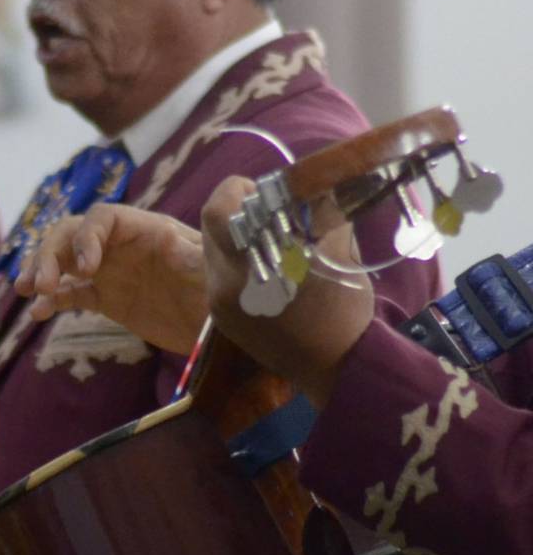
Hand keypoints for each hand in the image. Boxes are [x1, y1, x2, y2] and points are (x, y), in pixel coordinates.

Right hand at [15, 205, 206, 354]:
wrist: (224, 326)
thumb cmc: (224, 288)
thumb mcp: (215, 265)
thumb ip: (200, 245)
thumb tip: (190, 228)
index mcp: (144, 228)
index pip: (102, 218)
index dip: (87, 237)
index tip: (84, 269)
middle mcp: (120, 244)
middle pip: (72, 234)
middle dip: (50, 253)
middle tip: (39, 284)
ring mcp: (110, 270)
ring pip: (62, 260)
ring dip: (40, 270)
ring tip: (28, 291)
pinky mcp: (106, 298)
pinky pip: (69, 293)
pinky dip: (51, 301)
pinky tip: (36, 315)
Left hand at [201, 176, 373, 406]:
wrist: (338, 368)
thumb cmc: (343, 309)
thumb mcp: (337, 252)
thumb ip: (316, 213)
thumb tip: (306, 187)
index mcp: (251, 266)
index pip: (218, 209)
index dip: (238, 191)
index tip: (264, 193)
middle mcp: (224, 284)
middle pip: (212, 228)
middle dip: (238, 213)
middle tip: (268, 215)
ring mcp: (219, 304)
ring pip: (214, 252)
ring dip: (237, 240)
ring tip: (270, 244)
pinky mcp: (221, 319)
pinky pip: (221, 277)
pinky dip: (239, 265)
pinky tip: (267, 272)